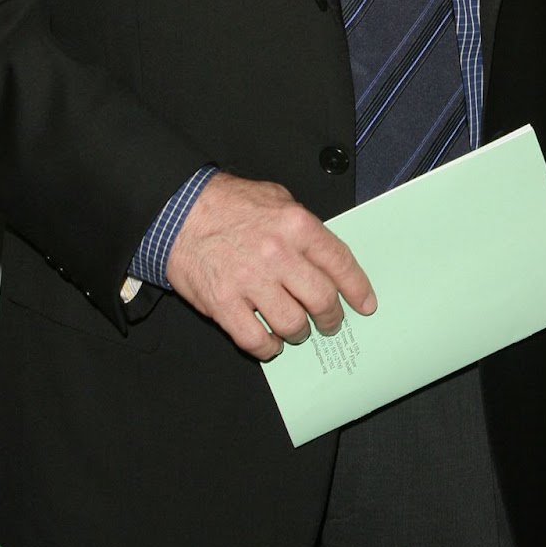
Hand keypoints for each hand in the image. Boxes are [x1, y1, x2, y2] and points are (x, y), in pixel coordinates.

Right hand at [166, 171, 375, 359]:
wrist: (180, 212)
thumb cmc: (230, 204)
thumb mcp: (278, 199)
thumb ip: (304, 227)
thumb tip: (325, 256)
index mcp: (296, 225)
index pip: (339, 262)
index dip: (357, 288)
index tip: (365, 303)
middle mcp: (278, 254)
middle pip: (321, 298)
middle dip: (331, 317)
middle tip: (329, 321)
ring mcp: (250, 281)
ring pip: (293, 324)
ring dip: (299, 332)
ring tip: (296, 329)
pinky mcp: (224, 304)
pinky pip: (255, 340)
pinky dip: (268, 347)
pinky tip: (270, 341)